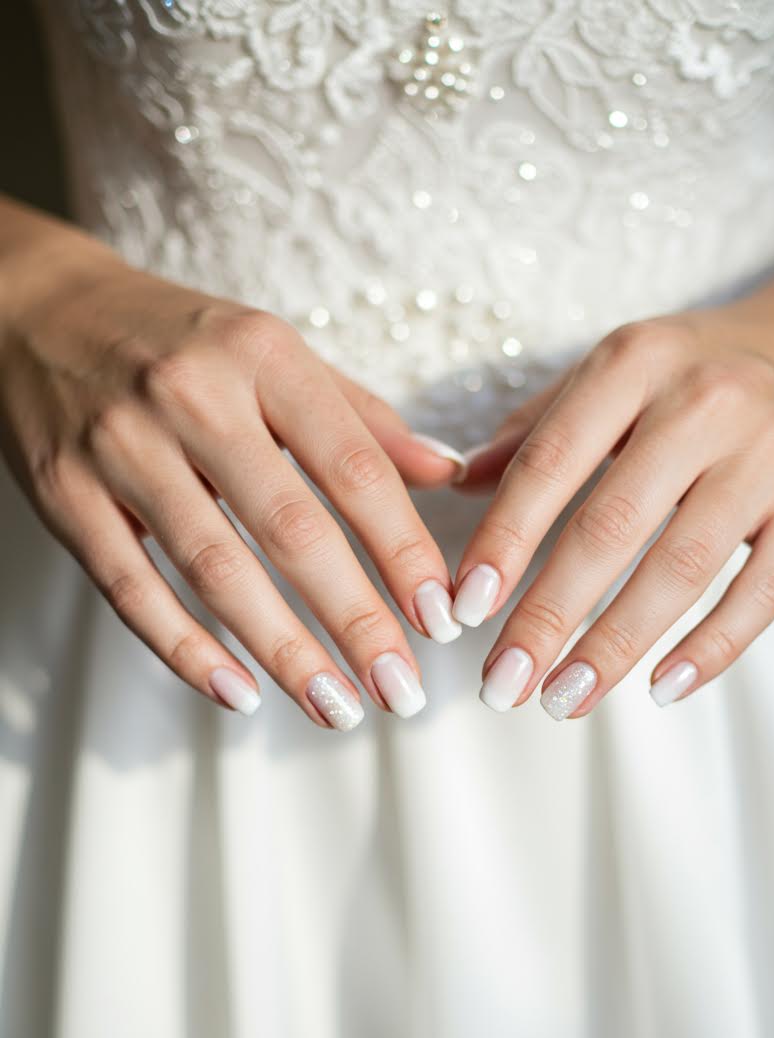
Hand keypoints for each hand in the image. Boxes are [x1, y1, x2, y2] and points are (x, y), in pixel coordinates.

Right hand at [0, 232, 465, 728]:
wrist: (32, 308)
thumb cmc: (178, 341)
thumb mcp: (273, 352)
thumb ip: (360, 418)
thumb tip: (447, 474)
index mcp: (262, 354)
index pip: (354, 467)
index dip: (404, 551)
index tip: (441, 618)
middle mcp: (193, 395)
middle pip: (291, 529)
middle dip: (355, 621)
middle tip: (401, 689)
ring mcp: (121, 445)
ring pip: (215, 569)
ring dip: (283, 651)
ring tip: (334, 707)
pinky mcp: (64, 493)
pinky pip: (131, 589)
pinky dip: (186, 649)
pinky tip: (239, 694)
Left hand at [454, 243, 773, 718]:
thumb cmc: (703, 369)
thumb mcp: (618, 368)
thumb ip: (540, 427)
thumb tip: (460, 482)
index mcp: (636, 361)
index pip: (550, 462)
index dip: (503, 541)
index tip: (466, 608)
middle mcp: (705, 402)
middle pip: (610, 526)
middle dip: (547, 615)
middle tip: (504, 681)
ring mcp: (770, 455)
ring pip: (681, 568)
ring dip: (614, 645)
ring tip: (564, 698)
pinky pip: (761, 593)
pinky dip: (710, 648)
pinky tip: (660, 689)